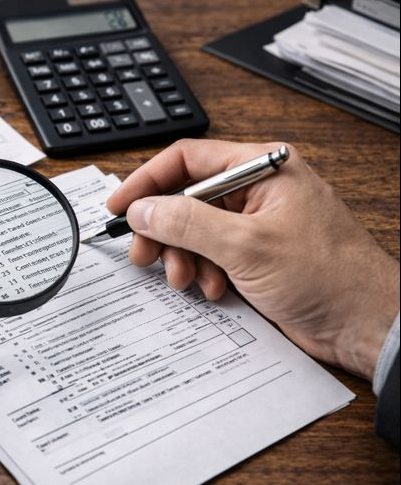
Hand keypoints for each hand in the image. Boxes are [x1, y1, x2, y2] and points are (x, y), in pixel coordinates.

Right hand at [107, 139, 398, 380]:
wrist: (364, 323)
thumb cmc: (328, 275)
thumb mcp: (246, 245)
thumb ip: (187, 223)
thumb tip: (143, 209)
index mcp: (261, 168)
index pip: (187, 160)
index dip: (147, 181)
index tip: (120, 206)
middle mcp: (255, 191)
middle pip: (185, 198)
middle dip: (162, 229)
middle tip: (144, 254)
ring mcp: (254, 224)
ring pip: (193, 230)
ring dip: (182, 256)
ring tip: (184, 279)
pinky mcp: (253, 254)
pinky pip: (210, 254)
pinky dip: (202, 272)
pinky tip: (213, 288)